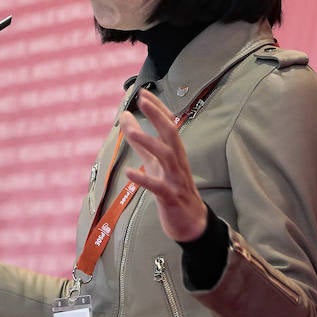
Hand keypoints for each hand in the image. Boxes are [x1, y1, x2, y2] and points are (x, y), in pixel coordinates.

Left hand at [120, 88, 208, 241]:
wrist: (192, 223)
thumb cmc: (172, 189)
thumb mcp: (155, 164)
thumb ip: (140, 143)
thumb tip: (125, 118)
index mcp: (175, 153)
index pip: (169, 125)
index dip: (158, 109)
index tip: (144, 94)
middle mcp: (178, 162)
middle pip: (171, 134)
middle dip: (158, 116)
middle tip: (143, 100)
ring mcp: (176, 179)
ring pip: (166, 157)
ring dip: (149, 143)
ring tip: (131, 133)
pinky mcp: (171, 197)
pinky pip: (158, 187)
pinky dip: (144, 179)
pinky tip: (130, 173)